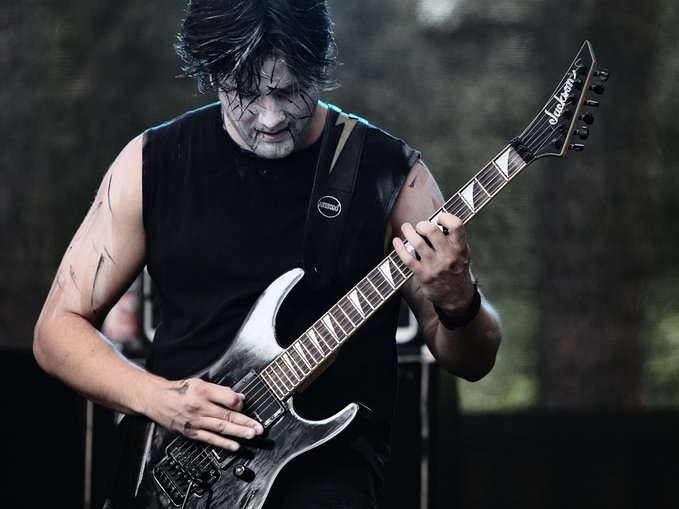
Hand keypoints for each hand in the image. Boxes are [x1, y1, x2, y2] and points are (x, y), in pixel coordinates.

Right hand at [149, 377, 263, 450]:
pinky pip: (210, 439)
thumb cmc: (178, 390)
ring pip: (221, 428)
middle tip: (259, 428)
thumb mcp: (200, 383)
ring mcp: (195, 421)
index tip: (245, 404)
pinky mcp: (191, 432)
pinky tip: (235, 446)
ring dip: (238, 433)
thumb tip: (239, 397)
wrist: (156, 398)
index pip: (229, 399)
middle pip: (228, 415)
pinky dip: (223, 444)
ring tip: (252, 435)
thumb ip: (221, 390)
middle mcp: (200, 406)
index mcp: (204, 391)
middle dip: (246, 422)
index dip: (240, 403)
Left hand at [392, 211, 475, 311]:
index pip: (456, 225)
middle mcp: (448, 256)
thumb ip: (454, 239)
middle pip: (432, 230)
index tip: (439, 218)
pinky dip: (400, 248)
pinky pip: (408, 259)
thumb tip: (438, 219)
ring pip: (417, 243)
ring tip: (406, 228)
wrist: (457, 298)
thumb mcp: (462, 254)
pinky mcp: (423, 275)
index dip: (445, 217)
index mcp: (460, 248)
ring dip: (408, 232)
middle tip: (419, 226)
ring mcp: (435, 266)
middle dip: (422, 224)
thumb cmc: (457, 270)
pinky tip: (397, 242)